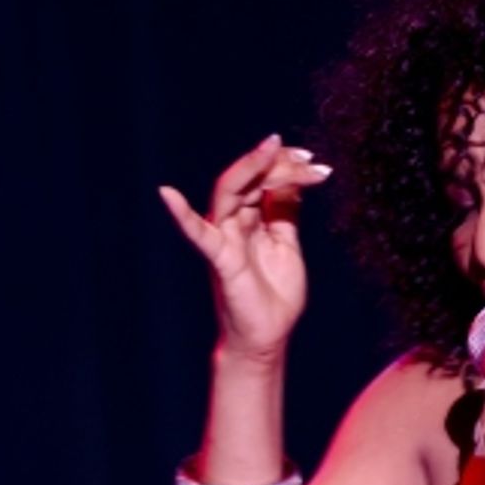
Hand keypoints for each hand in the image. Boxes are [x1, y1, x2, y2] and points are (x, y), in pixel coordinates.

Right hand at [159, 134, 330, 359]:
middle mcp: (234, 223)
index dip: (287, 166)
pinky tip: (167, 194)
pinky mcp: (221, 259)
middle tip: (306, 156)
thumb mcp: (287, 245)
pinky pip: (199, 235)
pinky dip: (181, 215)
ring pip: (230, 192)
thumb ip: (284, 213)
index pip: (264, 180)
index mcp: (252, 219)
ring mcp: (225, 238)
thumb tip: (292, 181)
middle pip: (249, 178)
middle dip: (275, 162)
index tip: (317, 164)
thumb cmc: (274, 295)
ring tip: (272, 148)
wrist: (268, 336)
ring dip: (250, 167)